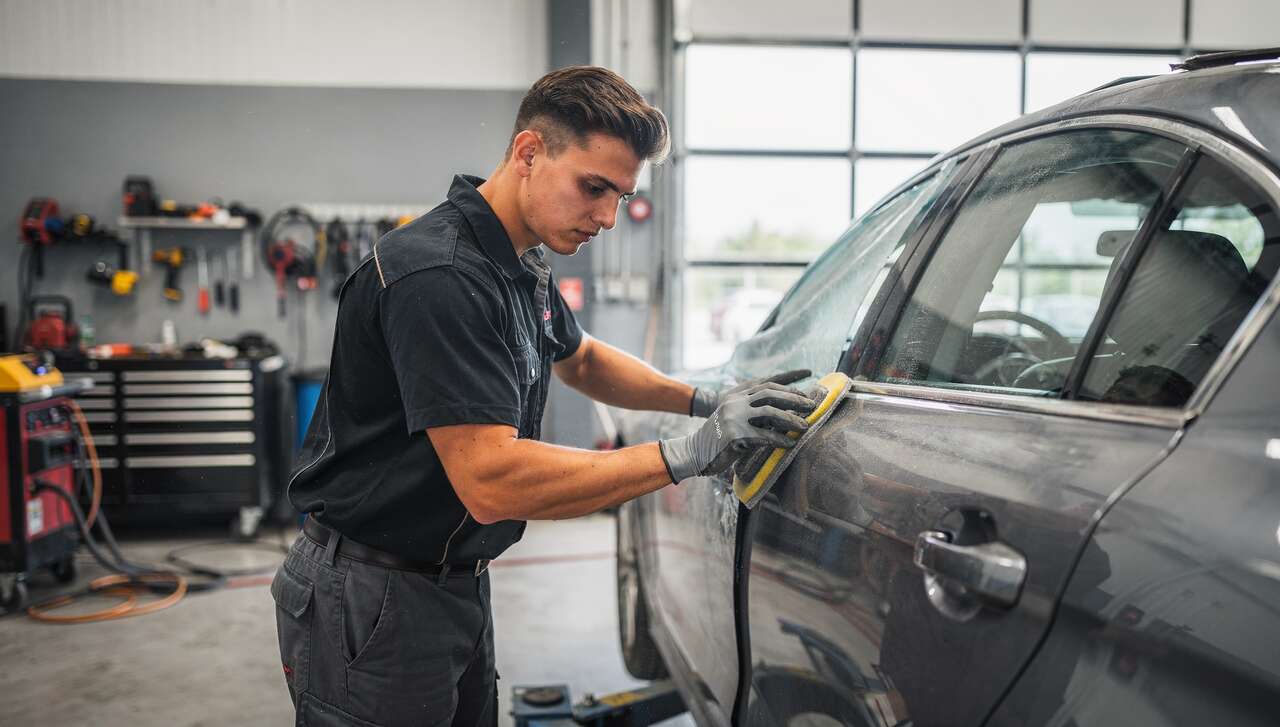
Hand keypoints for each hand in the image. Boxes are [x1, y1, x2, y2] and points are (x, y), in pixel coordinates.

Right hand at [660, 382, 816, 482]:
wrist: (693, 452)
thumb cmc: (717, 440)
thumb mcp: (733, 419)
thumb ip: (752, 413)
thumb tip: (781, 415)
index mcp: (736, 396)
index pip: (766, 385)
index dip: (787, 388)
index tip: (804, 394)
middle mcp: (735, 403)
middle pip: (771, 394)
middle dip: (794, 399)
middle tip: (811, 407)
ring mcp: (734, 417)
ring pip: (770, 413)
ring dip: (791, 419)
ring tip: (805, 427)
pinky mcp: (735, 434)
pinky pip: (764, 436)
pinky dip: (779, 440)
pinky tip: (790, 444)